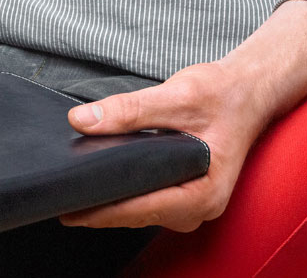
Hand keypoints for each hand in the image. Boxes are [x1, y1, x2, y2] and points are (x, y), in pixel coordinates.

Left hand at [60, 62, 265, 231]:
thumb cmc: (224, 95)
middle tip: (59, 197)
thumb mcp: (176, 95)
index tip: (70, 210)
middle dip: (99, 207)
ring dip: (107, 201)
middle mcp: (199, 206)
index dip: (102, 210)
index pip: (142, 209)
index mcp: (205, 192)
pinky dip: (120, 191)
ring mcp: (190, 203)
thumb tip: (84, 120)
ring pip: (138, 211)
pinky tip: (97, 180)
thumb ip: (129, 109)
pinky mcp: (180, 193)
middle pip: (136, 215)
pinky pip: (144, 200)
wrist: (247, 91)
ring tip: (72, 190)